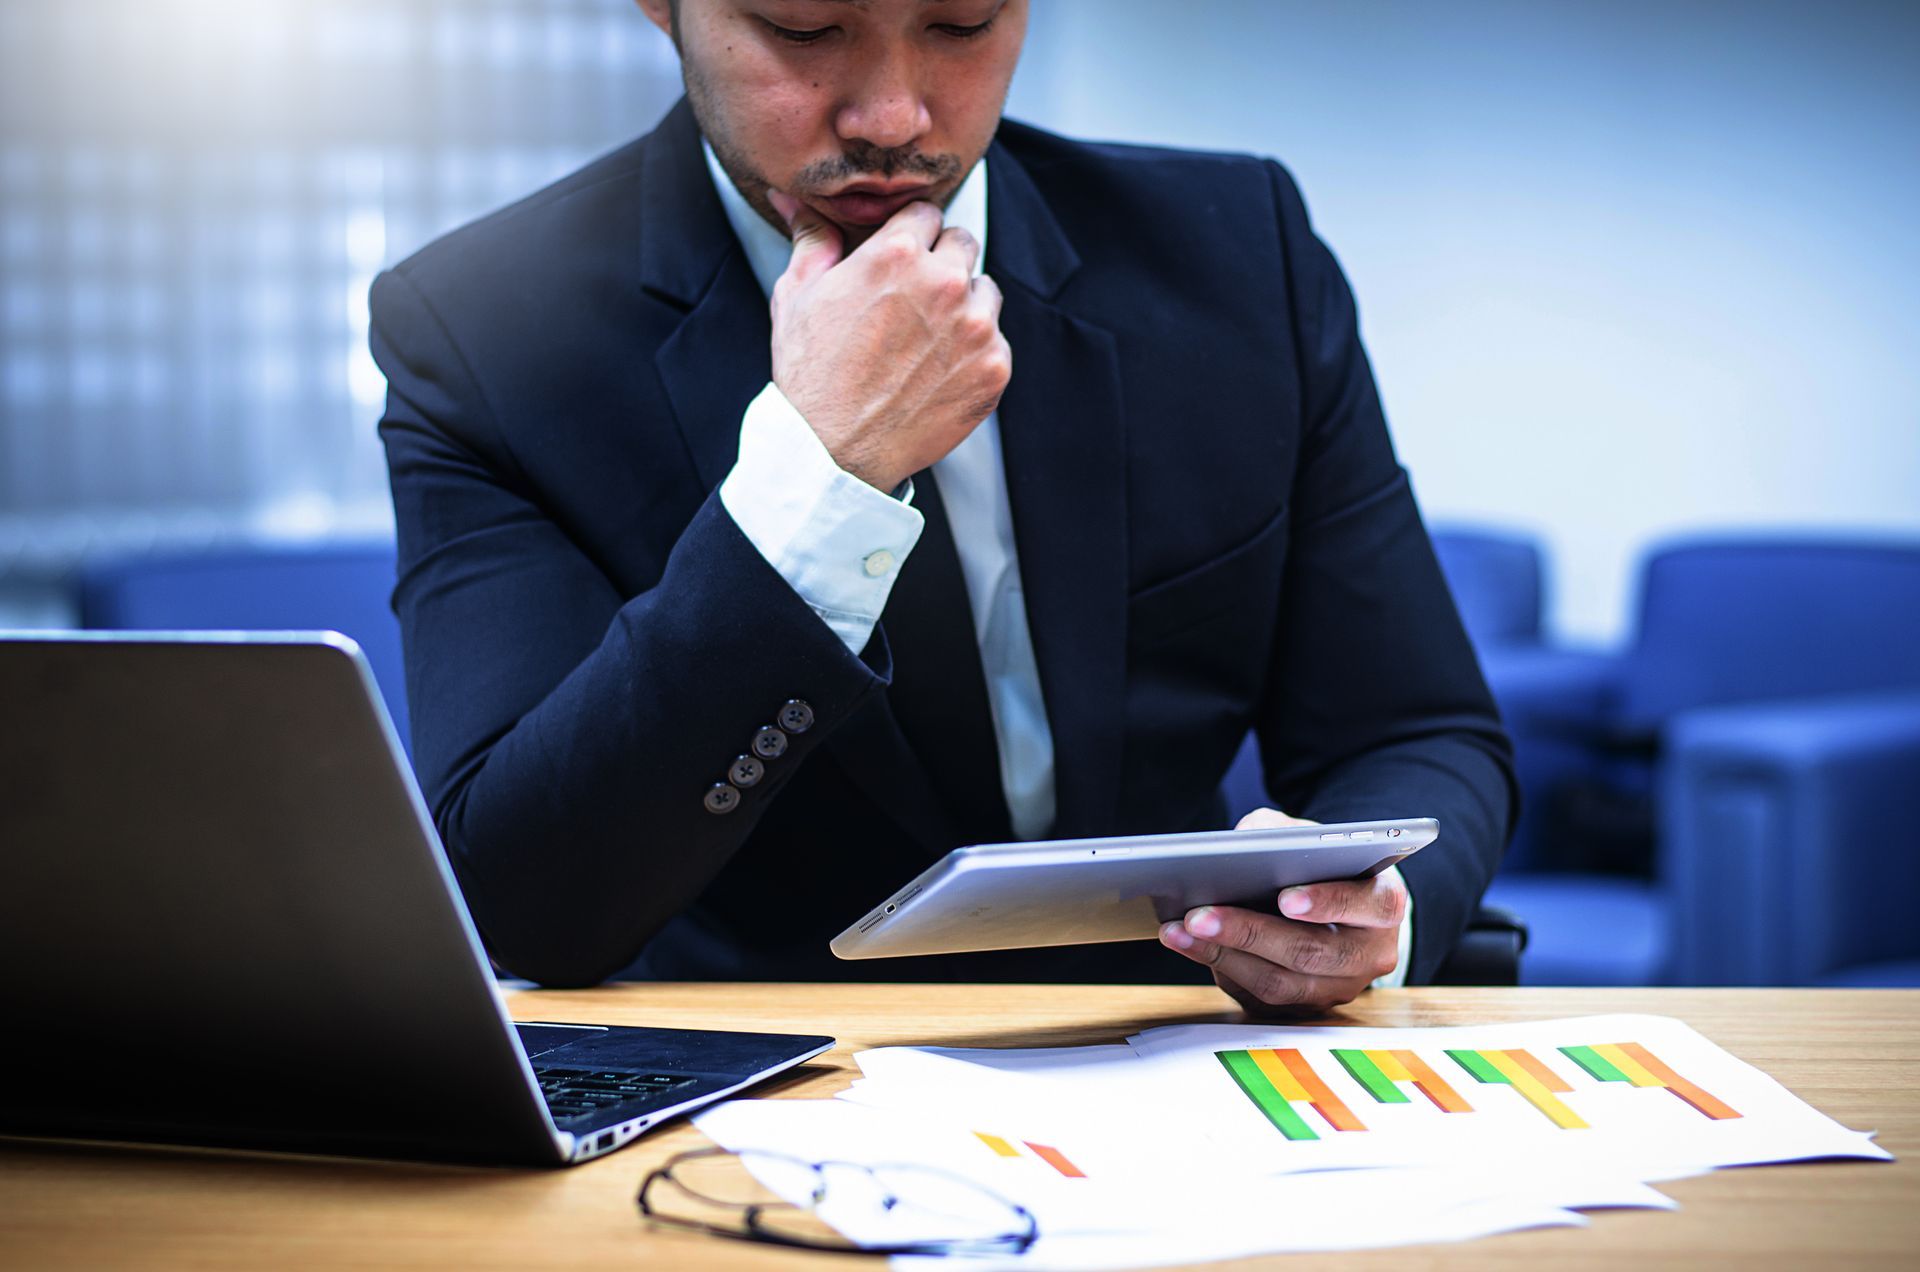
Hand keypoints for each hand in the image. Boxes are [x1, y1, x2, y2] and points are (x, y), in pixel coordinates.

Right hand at [766, 189, 1010, 492]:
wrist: (834, 449)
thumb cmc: (810, 373)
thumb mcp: (796, 295)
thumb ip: (810, 238)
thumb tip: (790, 197)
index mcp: (897, 253)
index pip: (926, 214)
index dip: (909, 237)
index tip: (899, 262)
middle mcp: (944, 282)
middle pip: (963, 244)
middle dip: (940, 264)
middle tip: (911, 303)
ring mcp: (977, 326)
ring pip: (985, 291)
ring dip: (963, 306)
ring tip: (923, 341)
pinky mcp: (995, 367)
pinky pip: (996, 340)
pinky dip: (974, 352)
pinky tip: (936, 371)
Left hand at [1158, 808, 1408, 1016]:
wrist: (1340, 907)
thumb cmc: (1324, 864)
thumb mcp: (1311, 837)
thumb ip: (1283, 832)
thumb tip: (1242, 845)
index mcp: (1384, 905)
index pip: (1367, 905)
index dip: (1327, 902)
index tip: (1286, 898)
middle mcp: (1370, 954)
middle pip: (1312, 952)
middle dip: (1251, 933)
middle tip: (1201, 915)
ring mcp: (1339, 988)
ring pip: (1281, 984)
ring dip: (1223, 955)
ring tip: (1180, 930)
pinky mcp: (1305, 1007)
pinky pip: (1260, 998)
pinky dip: (1219, 968)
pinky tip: (1188, 944)